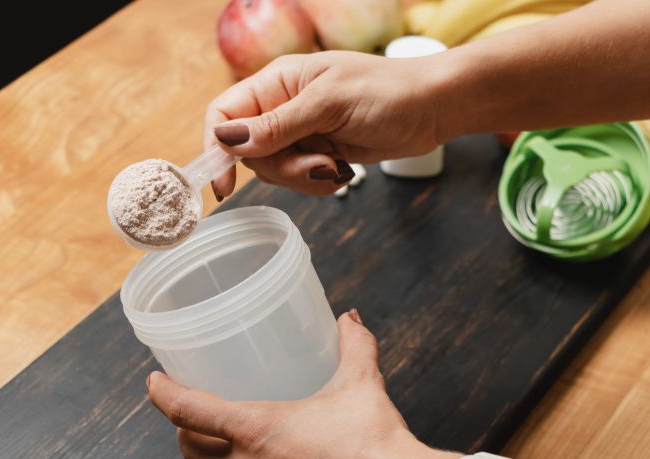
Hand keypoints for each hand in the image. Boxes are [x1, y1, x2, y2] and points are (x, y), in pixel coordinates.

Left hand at [147, 310, 456, 458]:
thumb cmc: (377, 446)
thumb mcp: (361, 384)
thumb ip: (353, 346)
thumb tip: (350, 321)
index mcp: (256, 429)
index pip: (187, 409)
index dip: (163, 393)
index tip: (155, 382)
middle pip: (191, 452)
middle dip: (185, 433)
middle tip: (192, 419)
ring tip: (216, 456)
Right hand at [204, 51, 447, 197]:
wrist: (432, 108)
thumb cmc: (387, 91)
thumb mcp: (329, 104)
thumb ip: (279, 125)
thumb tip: (229, 141)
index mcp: (277, 82)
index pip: (224, 114)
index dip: (217, 149)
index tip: (226, 184)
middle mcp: (283, 107)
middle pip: (249, 153)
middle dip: (280, 168)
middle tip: (319, 164)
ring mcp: (302, 132)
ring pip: (275, 170)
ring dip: (303, 178)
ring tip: (336, 165)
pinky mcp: (320, 152)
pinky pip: (300, 179)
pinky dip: (318, 182)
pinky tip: (343, 170)